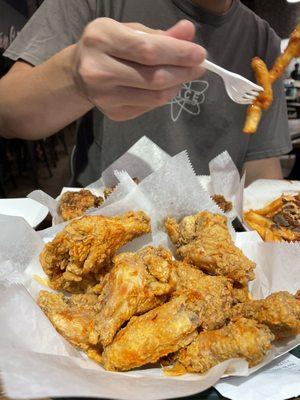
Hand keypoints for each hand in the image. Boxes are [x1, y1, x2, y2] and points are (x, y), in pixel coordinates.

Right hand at [72, 18, 205, 120]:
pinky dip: (163, 97)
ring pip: (154, 97)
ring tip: (185, 76)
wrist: (79, 73)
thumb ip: (159, 34)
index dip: (178, 53)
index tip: (200, 54)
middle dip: (183, 72)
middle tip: (199, 67)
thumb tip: (188, 32)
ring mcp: (104, 97)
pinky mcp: (113, 114)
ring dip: (176, 87)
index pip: (147, 50)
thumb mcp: (130, 31)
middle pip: (153, 77)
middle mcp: (98, 70)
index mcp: (101, 38)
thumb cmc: (108, 46)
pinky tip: (166, 87)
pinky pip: (149, 107)